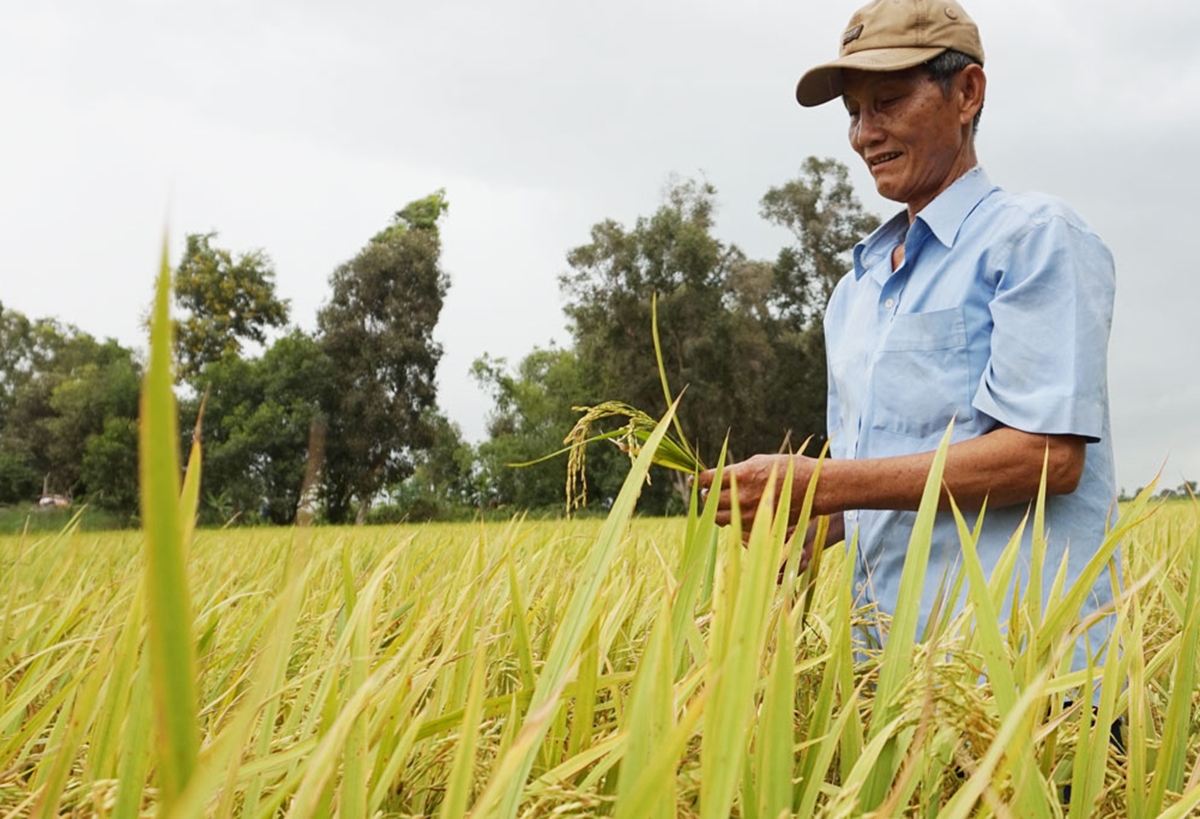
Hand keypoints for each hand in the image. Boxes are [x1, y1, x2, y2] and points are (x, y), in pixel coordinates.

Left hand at [694, 453, 818, 530]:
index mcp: (740, 475)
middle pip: (709, 502)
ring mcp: (750, 513)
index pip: (707, 479)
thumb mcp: (760, 461)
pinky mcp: (759, 525)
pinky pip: (737, 527)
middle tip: (708, 493)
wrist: (814, 487)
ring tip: (721, 505)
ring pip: (720, 518)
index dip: (697, 480)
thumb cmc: (789, 468)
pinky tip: (739, 514)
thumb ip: (738, 471)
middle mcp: (742, 495)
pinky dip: (734, 521)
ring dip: (717, 511)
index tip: (693, 480)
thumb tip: (721, 476)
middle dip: (707, 497)